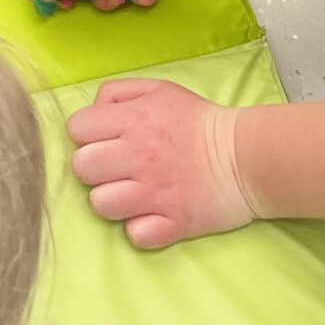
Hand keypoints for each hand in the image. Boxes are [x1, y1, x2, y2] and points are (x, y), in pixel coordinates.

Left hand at [67, 79, 254, 248]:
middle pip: (82, 167)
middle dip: (94, 168)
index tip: (104, 140)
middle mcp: (138, 156)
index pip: (77, 128)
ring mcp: (154, 192)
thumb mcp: (158, 90)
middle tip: (116, 169)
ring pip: (101, 204)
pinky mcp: (173, 223)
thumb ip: (118, 93)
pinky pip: (136, 235)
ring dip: (112, 201)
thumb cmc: (198, 122)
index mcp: (133, 120)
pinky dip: (141, 229)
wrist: (247, 157)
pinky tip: (152, 216)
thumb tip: (92, 110)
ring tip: (132, 194)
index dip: (87, 135)